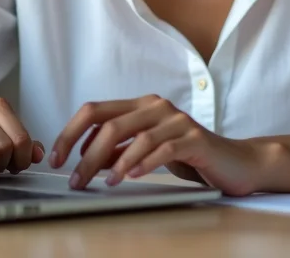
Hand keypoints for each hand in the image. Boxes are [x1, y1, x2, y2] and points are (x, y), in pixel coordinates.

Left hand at [48, 94, 266, 195]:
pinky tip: (131, 177)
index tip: (56, 157)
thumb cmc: (188, 155)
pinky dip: (143, 163)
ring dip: (111, 163)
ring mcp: (176, 120)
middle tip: (74, 180)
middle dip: (86, 154)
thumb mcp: (147, 149)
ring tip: (101, 184)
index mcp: (141, 105)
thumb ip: (120, 148)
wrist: (234, 161)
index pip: (95, 110)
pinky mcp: (193, 138)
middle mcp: (157, 107)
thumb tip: (85, 156)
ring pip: (134, 136)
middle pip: (110, 124)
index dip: (71, 133)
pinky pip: (163, 148)